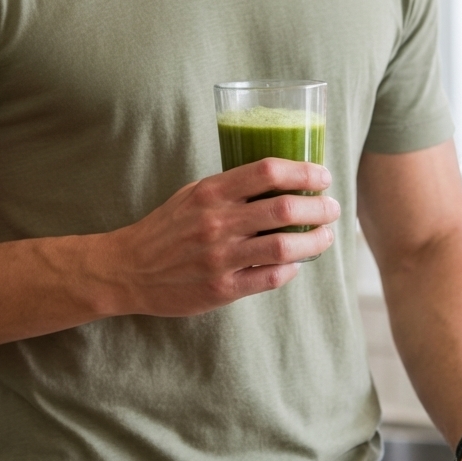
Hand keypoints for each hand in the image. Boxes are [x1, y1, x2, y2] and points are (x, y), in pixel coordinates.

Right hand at [104, 158, 339, 316]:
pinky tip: (297, 263)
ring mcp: (220, 258)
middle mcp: (217, 222)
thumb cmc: (167, 228)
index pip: (268, 171)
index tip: (323, 176)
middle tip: (332, 208)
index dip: (303, 171)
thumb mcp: (193, 194)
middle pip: (284, 208)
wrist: (129, 270)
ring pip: (284, 246)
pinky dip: (291, 269)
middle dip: (319, 207)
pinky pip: (270, 278)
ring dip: (315, 241)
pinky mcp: (222, 289)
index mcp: (211, 192)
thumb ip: (231, 187)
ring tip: (326, 236)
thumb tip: (281, 180)